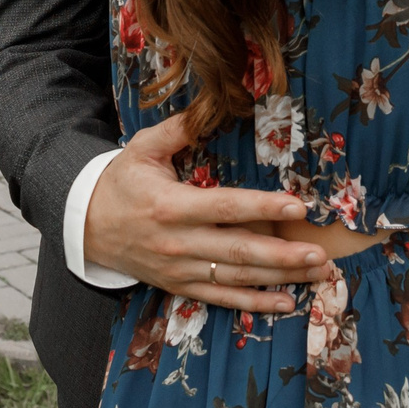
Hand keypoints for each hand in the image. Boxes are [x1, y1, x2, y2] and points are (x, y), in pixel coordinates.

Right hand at [83, 111, 334, 313]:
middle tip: (321, 254)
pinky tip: (286, 303)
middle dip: (284, 253)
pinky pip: (222, 298)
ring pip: (238, 277)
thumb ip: (177, 129)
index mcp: (172, 206)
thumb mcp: (141, 148)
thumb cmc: (121, 182)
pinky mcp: (181, 285)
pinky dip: (254, 303)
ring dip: (281, 277)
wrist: (87, 226)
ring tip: (318, 274)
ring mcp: (181, 269)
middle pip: (240, 250)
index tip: (297, 206)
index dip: (263, 207)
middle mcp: (179, 242)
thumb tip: (211, 104)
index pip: (225, 207)